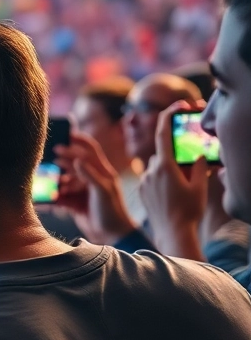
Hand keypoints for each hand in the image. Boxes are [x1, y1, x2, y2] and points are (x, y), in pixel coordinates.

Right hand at [53, 131, 137, 243]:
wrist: (113, 235)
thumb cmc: (113, 212)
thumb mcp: (104, 191)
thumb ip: (91, 175)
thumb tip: (78, 160)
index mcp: (102, 173)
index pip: (91, 151)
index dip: (80, 141)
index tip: (68, 134)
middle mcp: (92, 179)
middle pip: (75, 163)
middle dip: (64, 158)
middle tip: (52, 153)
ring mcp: (83, 191)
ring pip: (66, 179)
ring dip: (57, 178)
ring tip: (48, 177)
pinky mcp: (75, 204)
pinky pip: (61, 196)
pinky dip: (53, 196)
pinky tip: (47, 195)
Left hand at [140, 101, 206, 258]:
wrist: (171, 232)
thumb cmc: (188, 210)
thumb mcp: (199, 186)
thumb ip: (199, 166)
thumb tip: (199, 154)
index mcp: (165, 166)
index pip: (164, 134)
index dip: (169, 116)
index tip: (176, 106)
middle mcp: (150, 170)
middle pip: (164, 154)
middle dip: (175, 157)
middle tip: (187, 173)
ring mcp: (144, 180)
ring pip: (158, 167)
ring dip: (168, 171)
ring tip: (180, 190)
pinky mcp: (141, 190)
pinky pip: (151, 178)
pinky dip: (161, 181)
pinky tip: (171, 196)